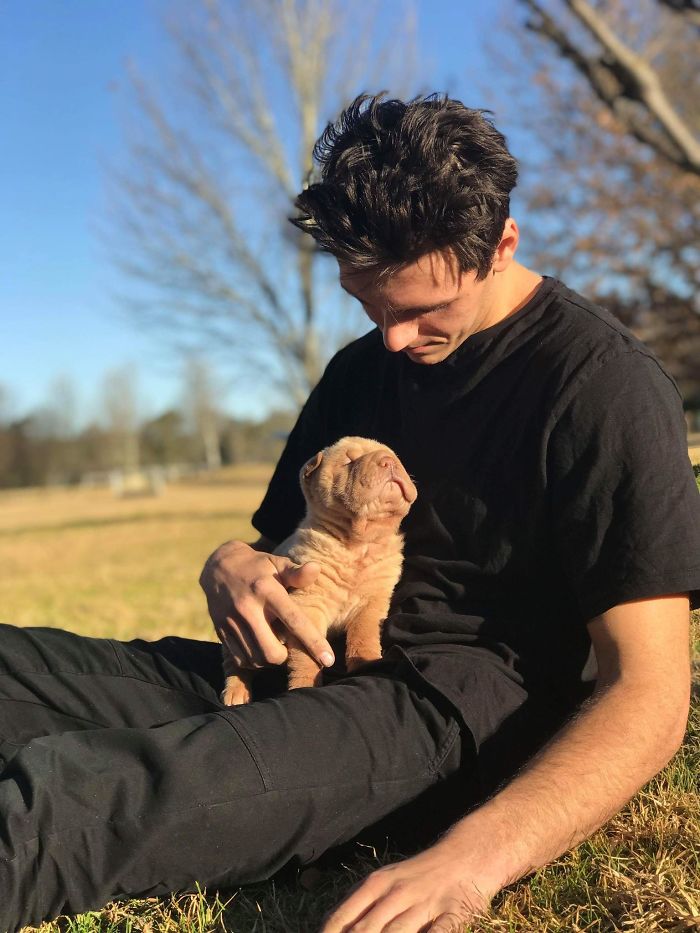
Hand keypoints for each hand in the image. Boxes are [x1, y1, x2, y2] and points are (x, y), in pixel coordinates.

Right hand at [199, 539, 334, 670]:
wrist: (219, 567)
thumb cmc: (258, 567)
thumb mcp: (278, 563)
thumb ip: (297, 572)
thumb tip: (316, 569)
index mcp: (267, 590)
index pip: (294, 620)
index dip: (313, 642)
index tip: (329, 660)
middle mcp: (248, 608)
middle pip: (272, 652)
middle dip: (285, 656)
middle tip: (288, 645)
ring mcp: (232, 621)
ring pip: (257, 660)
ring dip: (270, 660)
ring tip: (274, 645)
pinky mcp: (221, 631)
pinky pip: (241, 660)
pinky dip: (254, 661)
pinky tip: (259, 648)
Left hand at [320, 838, 494, 932]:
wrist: (465, 856)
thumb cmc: (418, 876)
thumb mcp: (386, 882)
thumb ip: (360, 906)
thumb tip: (332, 928)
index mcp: (377, 885)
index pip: (343, 918)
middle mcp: (397, 893)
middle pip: (367, 931)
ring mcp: (425, 904)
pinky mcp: (453, 913)